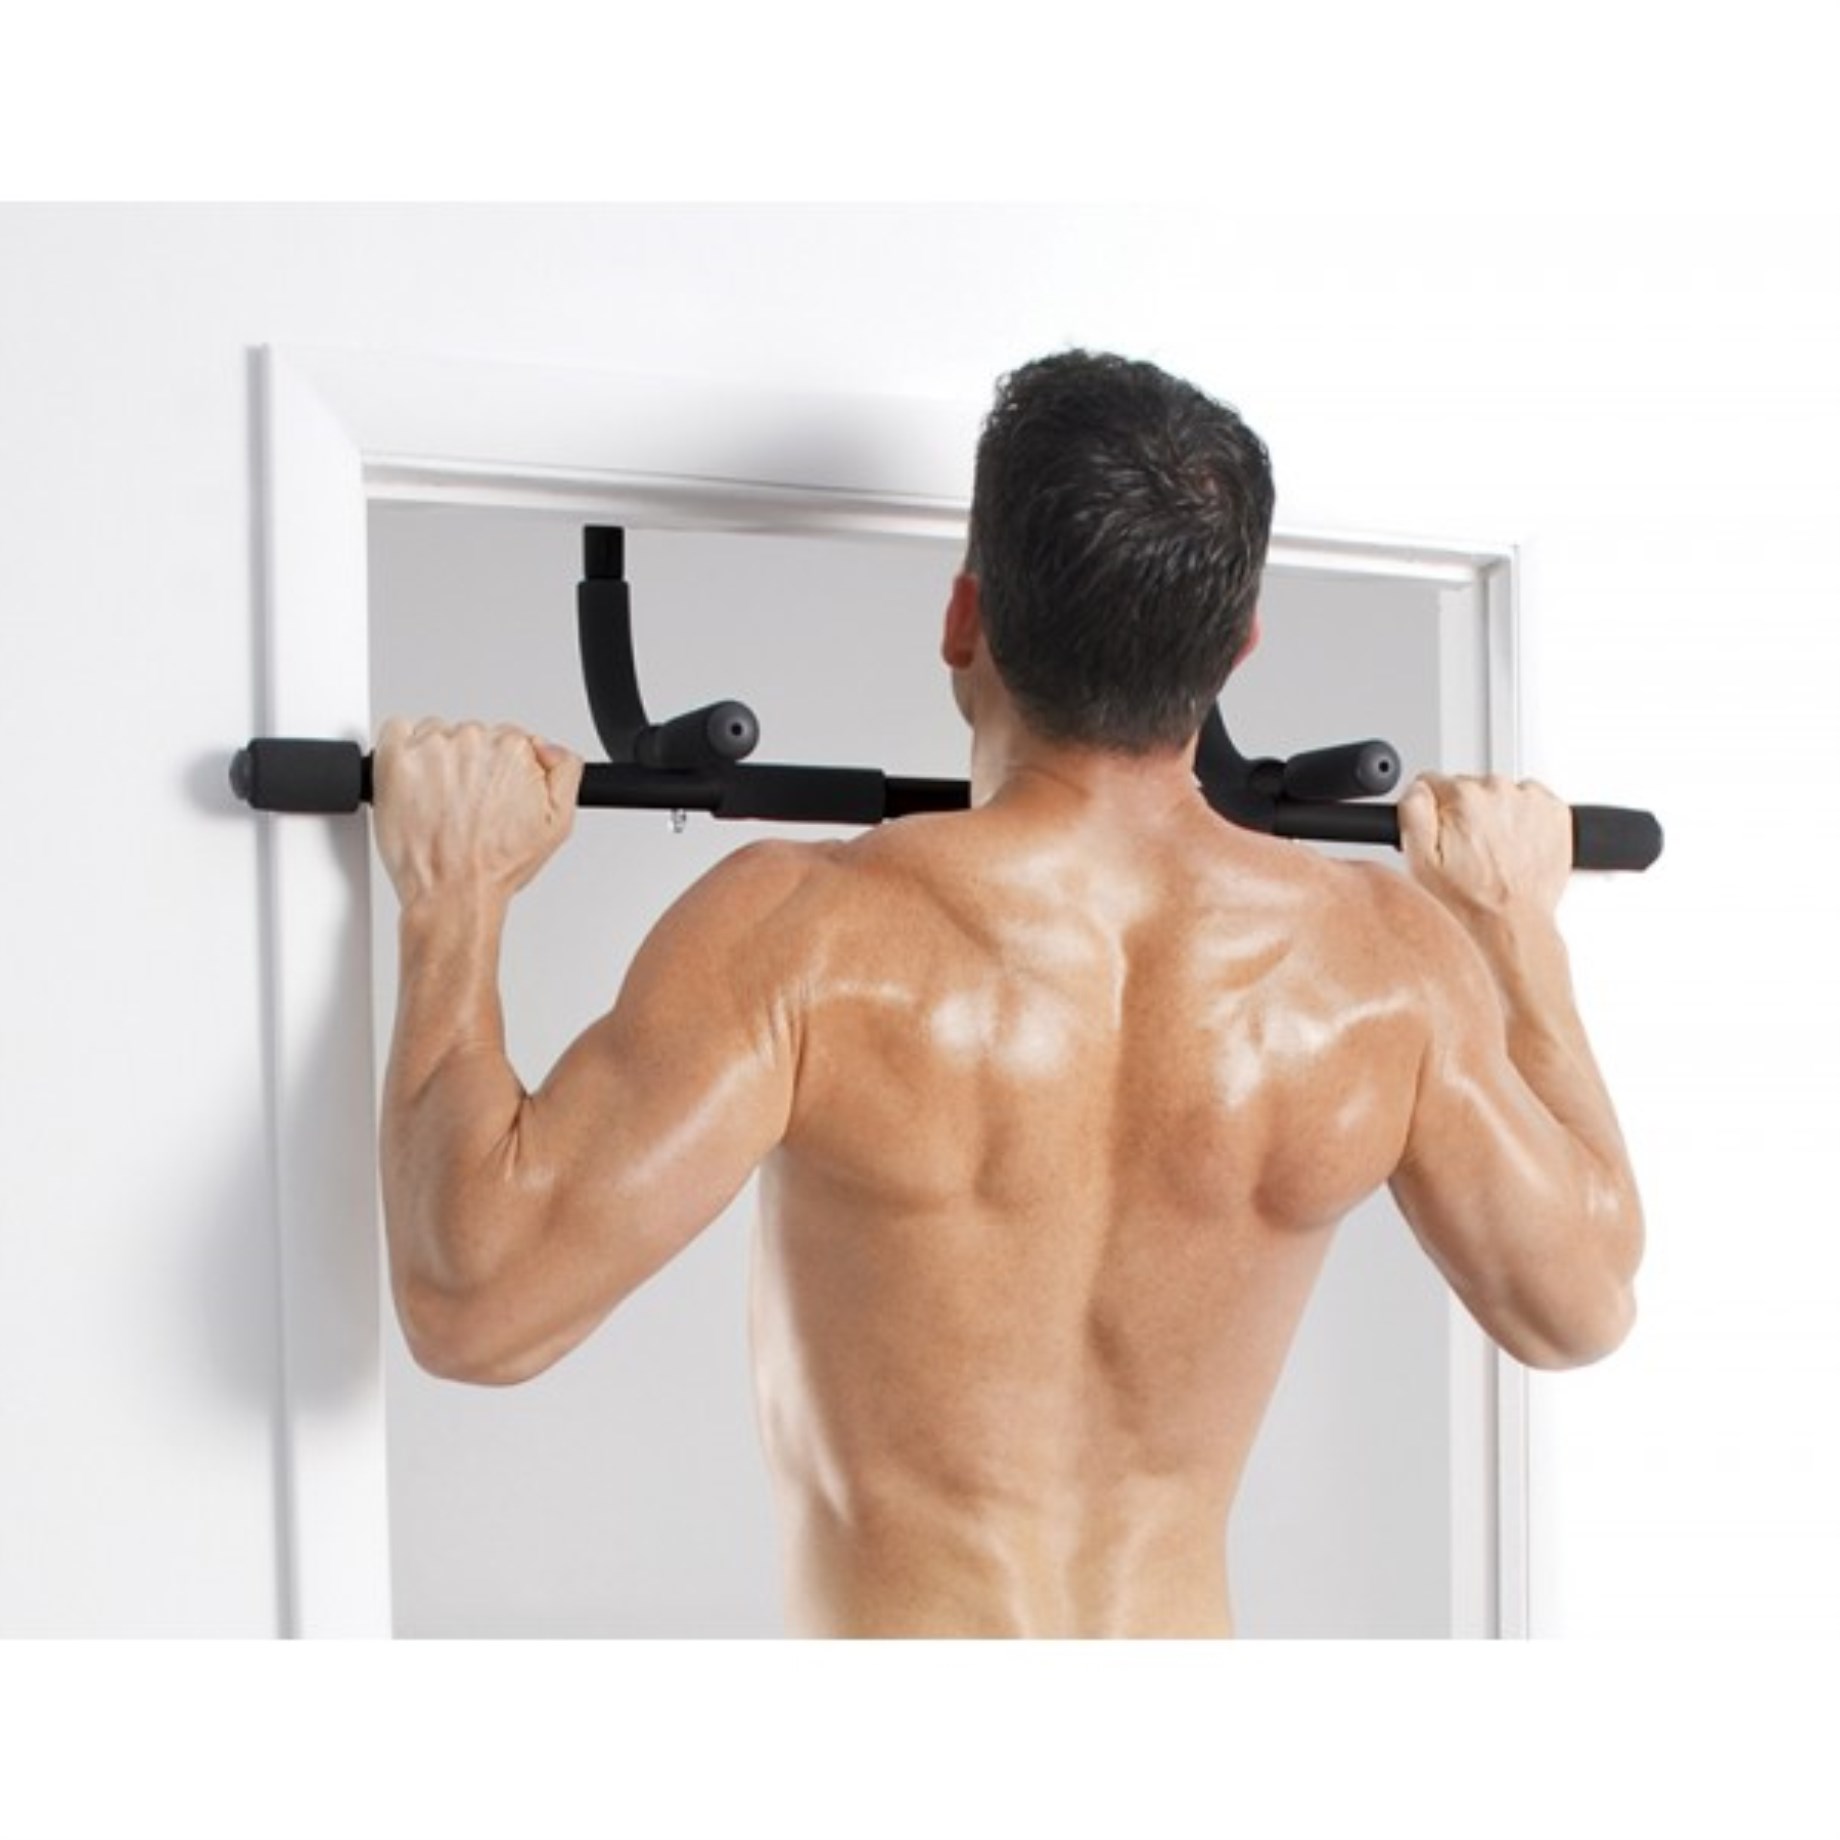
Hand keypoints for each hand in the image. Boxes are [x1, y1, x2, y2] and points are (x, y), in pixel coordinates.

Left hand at [373, 718, 583, 907]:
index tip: (493, 792)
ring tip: (438, 800)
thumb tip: (548, 747)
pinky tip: (413, 780)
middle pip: (472, 733)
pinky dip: (401, 747)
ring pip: (435, 732)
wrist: (453, 891)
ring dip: (436, 758)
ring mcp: (431, 748)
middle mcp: (472, 741)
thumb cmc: (496, 864)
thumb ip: (566, 771)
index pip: (508, 737)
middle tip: (465, 803)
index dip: (501, 768)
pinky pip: (395, 729)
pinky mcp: (395, 758)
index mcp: (513, 749)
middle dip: (469, 763)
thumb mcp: (558, 823)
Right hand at [1397, 773, 1571, 921]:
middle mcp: (1499, 790)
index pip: (1433, 782)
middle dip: (1465, 814)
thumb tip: (1418, 788)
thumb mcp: (1419, 860)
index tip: (1441, 834)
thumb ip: (1413, 810)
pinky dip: (1524, 820)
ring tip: (1494, 853)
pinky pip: (1533, 803)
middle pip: (1469, 787)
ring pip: (1501, 794)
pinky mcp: (1555, 813)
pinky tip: (1515, 847)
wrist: (1511, 924)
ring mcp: (1531, 801)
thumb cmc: (1469, 900)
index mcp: (1462, 796)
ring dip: (1496, 815)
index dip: (1432, 811)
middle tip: (1467, 851)